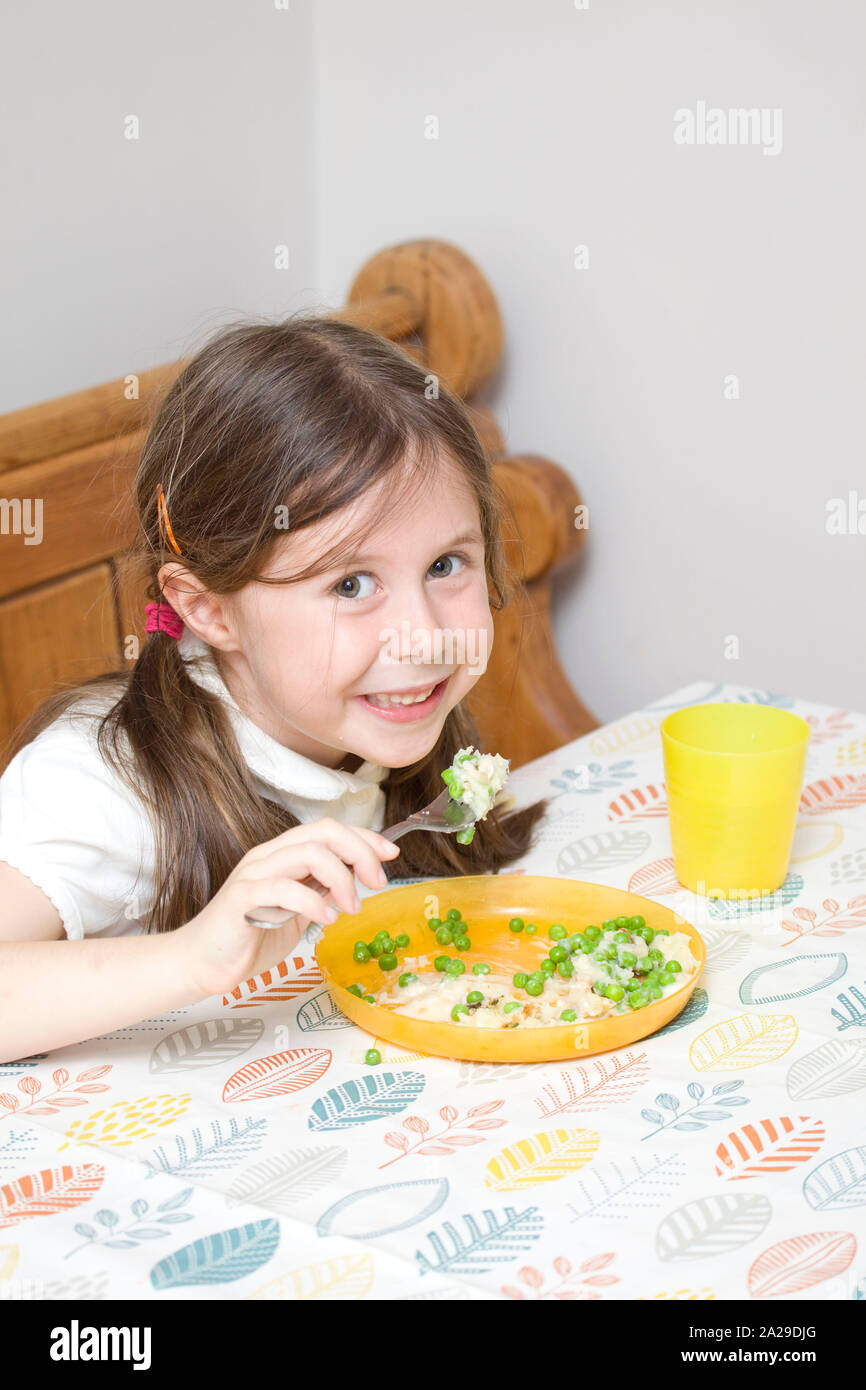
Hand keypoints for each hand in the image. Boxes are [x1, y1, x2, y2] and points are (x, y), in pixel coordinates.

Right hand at [173, 817, 400, 998]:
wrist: (201, 964)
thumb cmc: (248, 939)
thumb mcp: (297, 913)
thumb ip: (320, 893)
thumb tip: (354, 880)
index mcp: (282, 855)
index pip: (329, 829)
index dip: (365, 837)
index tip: (391, 853)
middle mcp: (268, 856)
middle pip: (323, 831)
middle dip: (360, 852)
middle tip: (378, 882)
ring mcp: (253, 874)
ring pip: (307, 852)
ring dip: (340, 879)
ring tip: (350, 909)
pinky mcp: (241, 899)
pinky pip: (283, 888)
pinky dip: (312, 902)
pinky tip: (326, 921)